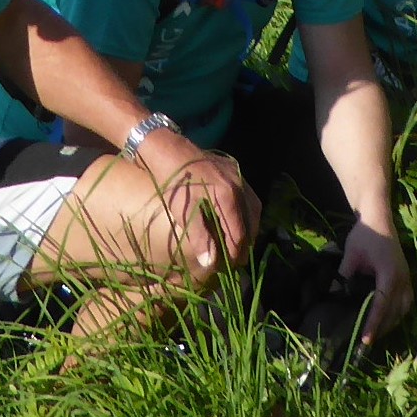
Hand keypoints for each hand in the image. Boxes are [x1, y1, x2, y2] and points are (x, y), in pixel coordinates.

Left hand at [140, 132, 259, 274]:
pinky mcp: (233, 170)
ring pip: (252, 208)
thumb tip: (211, 263)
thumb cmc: (171, 181)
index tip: (229, 268)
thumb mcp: (182, 211)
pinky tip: (236, 221)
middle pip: (251, 221)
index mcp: (227, 197)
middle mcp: (238, 185)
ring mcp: (237, 175)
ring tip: (238, 244)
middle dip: (245, 243)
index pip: (239, 233)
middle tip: (236, 260)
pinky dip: (245, 212)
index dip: (236, 253)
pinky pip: (247, 195)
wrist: (164, 147)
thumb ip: (200, 237)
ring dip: (248, 227)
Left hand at [338, 221, 414, 350]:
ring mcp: (407, 279)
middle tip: (365, 342)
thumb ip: (343, 274)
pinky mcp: (407, 278)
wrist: (380, 218)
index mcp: (389, 274)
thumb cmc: (365, 235)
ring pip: (403, 309)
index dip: (374, 323)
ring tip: (375, 334)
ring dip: (391, 323)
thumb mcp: (351, 254)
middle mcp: (402, 279)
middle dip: (382, 328)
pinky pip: (406, 302)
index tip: (366, 339)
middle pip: (395, 312)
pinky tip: (387, 320)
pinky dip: (398, 314)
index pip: (382, 304)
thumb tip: (332, 294)